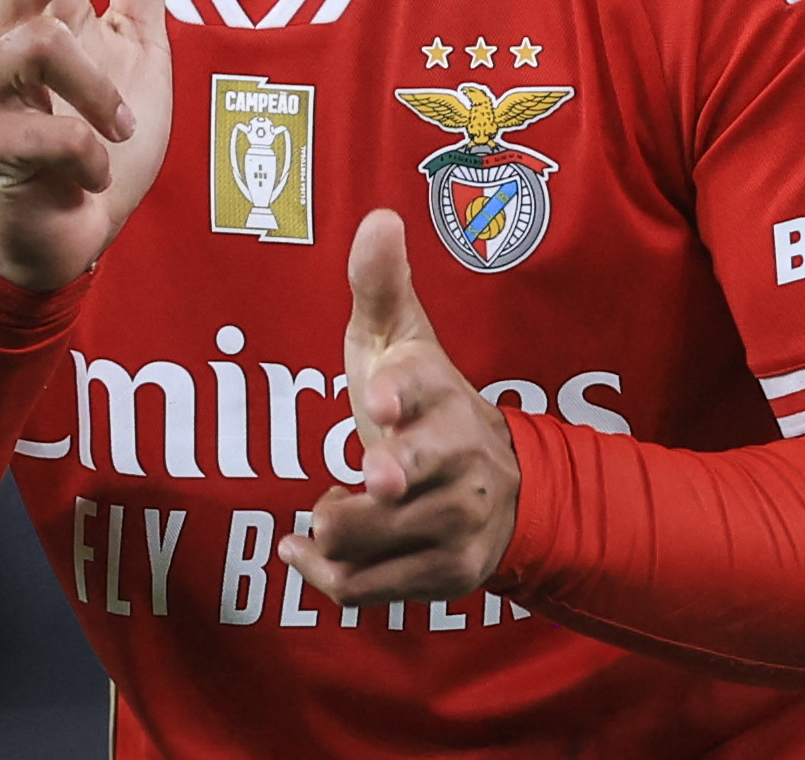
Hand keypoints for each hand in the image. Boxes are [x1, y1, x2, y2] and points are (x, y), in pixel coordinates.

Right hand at [0, 0, 173, 290]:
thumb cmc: (95, 145)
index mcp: (44, 15)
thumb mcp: (136, 54)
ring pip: (36, 48)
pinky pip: (39, 133)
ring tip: (120, 131)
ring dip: (95, 92)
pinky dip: (83, 152)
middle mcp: (3, 44)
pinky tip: (94, 172)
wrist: (68, 242)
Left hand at [280, 209, 520, 604]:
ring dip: (333, 526)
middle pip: (416, 474)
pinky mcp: (449, 573)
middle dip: (393, 477)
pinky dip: (327, 575)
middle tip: (369, 480)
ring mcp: (458, 519)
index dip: (399, 396)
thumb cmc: (424, 402)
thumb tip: (377, 217)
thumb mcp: (400, 342)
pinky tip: (303, 552)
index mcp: (441, 393)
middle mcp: (458, 457)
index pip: (421, 387)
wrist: (501, 484)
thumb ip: (380, 285)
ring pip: (377, 535)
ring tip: (325, 508)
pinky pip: (371, 586)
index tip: (379, 404)